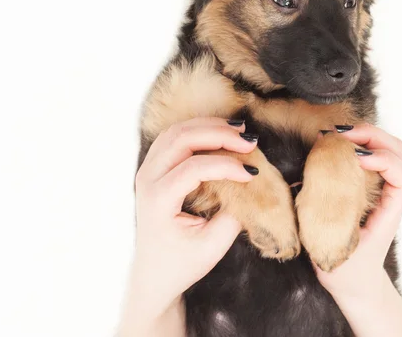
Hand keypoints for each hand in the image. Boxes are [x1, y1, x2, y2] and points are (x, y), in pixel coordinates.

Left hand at [119, 117, 256, 335]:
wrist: (154, 273)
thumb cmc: (182, 263)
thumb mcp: (213, 246)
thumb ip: (233, 213)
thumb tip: (252, 184)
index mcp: (158, 200)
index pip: (194, 167)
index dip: (227, 165)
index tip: (253, 175)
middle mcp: (147, 179)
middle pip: (182, 138)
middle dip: (219, 135)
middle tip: (250, 142)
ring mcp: (147, 170)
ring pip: (177, 132)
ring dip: (209, 127)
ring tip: (239, 132)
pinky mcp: (154, 167)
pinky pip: (173, 137)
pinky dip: (199, 130)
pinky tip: (221, 133)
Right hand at [316, 124, 401, 310]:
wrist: (359, 287)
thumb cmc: (348, 273)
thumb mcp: (334, 251)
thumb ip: (321, 220)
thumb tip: (302, 185)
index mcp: (389, 214)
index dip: (383, 161)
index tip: (356, 158)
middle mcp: (391, 197)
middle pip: (398, 154)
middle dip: (373, 137)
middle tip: (342, 133)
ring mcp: (383, 190)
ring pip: (390, 150)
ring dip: (368, 136)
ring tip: (339, 134)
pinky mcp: (372, 188)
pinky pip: (375, 156)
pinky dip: (360, 143)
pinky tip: (337, 144)